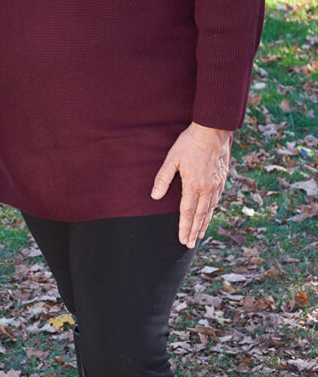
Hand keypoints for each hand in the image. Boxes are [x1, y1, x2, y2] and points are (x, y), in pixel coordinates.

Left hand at [151, 122, 231, 248]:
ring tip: (199, 235)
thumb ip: (163, 178)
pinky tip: (209, 214)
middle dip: (194, 231)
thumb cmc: (189, 143)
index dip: (184, 227)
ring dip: (204, 223)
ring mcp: (216, 185)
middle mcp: (207, 189)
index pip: (187, 212)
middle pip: (199, 215)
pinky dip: (212, 211)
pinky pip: (216, 200)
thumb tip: (155, 197)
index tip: (182, 240)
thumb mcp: (172, 159)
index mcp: (193, 185)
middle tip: (190, 245)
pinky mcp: (222, 179)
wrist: (212, 131)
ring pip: (210, 209)